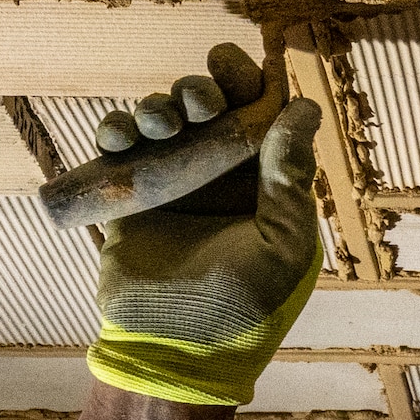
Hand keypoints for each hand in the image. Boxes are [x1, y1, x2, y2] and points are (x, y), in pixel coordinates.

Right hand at [80, 46, 324, 408]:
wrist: (174, 349)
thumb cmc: (241, 308)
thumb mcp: (282, 245)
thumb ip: (291, 178)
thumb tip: (304, 107)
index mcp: (261, 181)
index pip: (258, 112)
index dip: (246, 80)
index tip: (233, 70)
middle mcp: (217, 176)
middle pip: (206, 105)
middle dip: (199, 90)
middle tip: (197, 104)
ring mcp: (171, 184)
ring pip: (160, 118)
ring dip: (156, 106)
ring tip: (158, 124)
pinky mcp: (128, 196)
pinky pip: (118, 148)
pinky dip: (115, 130)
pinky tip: (118, 135)